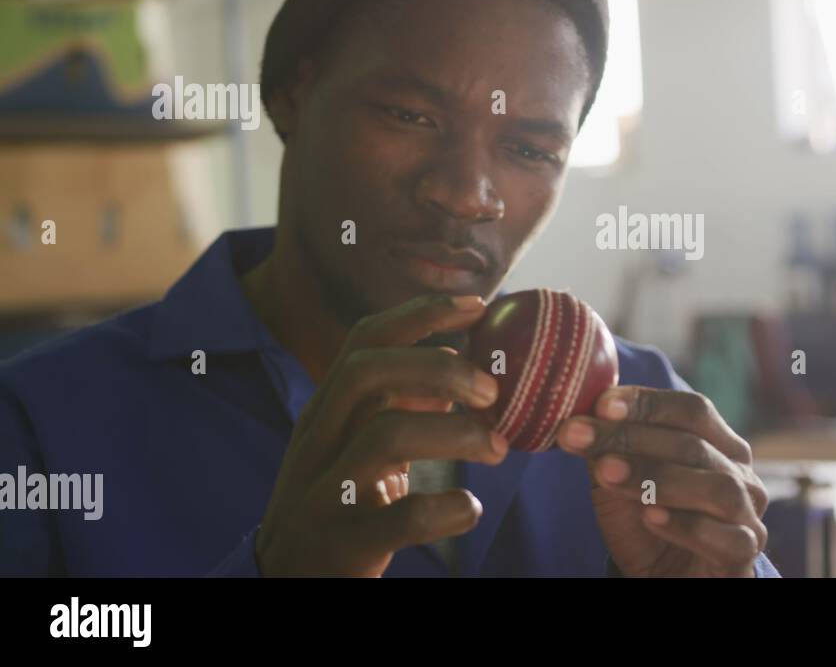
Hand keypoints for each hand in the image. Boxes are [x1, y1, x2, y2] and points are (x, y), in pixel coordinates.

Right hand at [255, 294, 508, 576]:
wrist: (287, 579)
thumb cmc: (338, 502)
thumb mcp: (357, 444)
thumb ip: (399, 404)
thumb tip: (461, 363)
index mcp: (326, 411)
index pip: (364, 340)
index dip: (421, 314)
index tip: (477, 306)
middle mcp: (317, 442)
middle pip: (366, 373)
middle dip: (438, 368)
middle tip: (492, 391)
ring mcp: (325, 492)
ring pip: (384, 437)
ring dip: (454, 433)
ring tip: (498, 448)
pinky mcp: (343, 544)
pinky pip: (400, 518)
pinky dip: (445, 510)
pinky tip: (469, 508)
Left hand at [555, 386, 768, 576]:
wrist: (664, 580)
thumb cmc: (646, 522)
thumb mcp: (619, 481)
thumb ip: (608, 448)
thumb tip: (580, 415)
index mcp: (718, 445)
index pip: (692, 411)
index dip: (648, 404)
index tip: (601, 405)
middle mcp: (740, 474)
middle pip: (694, 445)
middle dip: (631, 438)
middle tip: (580, 435)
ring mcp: (747, 516)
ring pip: (717, 487)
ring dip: (657, 477)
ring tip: (608, 473)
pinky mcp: (743, 557)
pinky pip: (726, 538)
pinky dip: (686, 525)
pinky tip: (650, 516)